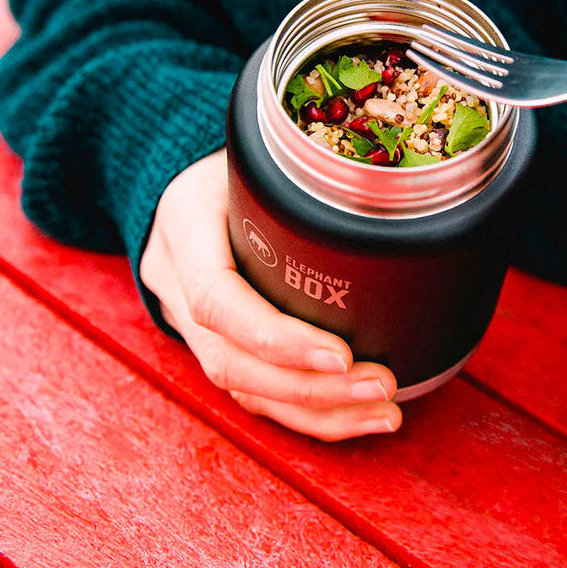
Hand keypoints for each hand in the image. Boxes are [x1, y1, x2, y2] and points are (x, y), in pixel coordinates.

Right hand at [139, 150, 400, 439]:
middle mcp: (174, 278)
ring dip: (317, 410)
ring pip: (242, 387)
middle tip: (381, 385)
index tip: (343, 355)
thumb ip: (303, 177)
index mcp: (183, 224)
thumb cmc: (245, 160)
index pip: (217, 299)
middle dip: (309, 387)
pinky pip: (251, 390)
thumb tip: (392, 197)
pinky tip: (355, 415)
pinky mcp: (209, 341)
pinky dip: (306, 411)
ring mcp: (184, 317)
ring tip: (384, 411)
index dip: (278, 337)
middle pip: (229, 359)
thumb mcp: (262, 152)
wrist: (193, 177)